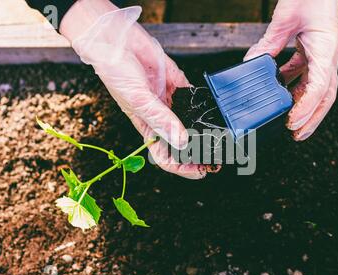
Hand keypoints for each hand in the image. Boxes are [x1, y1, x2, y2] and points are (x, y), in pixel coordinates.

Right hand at [60, 1, 207, 178]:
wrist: (116, 40)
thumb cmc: (116, 72)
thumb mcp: (138, 100)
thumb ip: (162, 119)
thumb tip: (182, 141)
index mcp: (147, 127)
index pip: (166, 156)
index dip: (183, 167)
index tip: (201, 171)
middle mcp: (161, 117)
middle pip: (183, 142)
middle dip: (199, 153)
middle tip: (218, 159)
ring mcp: (170, 101)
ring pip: (192, 122)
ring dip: (206, 131)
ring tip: (222, 139)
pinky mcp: (177, 83)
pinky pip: (195, 97)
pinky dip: (206, 103)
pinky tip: (217, 110)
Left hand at [245, 0, 337, 140]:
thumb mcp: (284, 19)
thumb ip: (269, 44)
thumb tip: (251, 65)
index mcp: (327, 49)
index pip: (320, 86)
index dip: (307, 107)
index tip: (292, 122)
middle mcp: (329, 55)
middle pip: (325, 95)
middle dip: (312, 118)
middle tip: (297, 135)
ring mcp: (323, 54)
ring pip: (317, 88)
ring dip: (304, 106)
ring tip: (290, 123)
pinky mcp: (314, 51)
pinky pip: (305, 75)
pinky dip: (295, 87)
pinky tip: (281, 93)